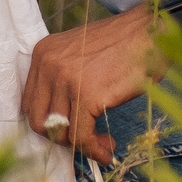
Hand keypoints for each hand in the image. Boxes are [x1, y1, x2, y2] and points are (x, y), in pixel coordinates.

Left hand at [20, 11, 153, 160]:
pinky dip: (93, 150)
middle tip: (86, 140)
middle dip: (61, 138)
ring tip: (104, 144)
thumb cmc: (123, 45)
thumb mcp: (81, 55)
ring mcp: (65, 79)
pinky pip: (81, 136)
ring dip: (81, 146)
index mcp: (43, 53)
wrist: (151, 31)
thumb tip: (62, 123)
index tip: (72, 130)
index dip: (50, 124)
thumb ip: (63, 81)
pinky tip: (107, 151)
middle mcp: (47, 64)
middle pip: (38, 120)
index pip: (30, 103)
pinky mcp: (86, 94)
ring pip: (59, 131)